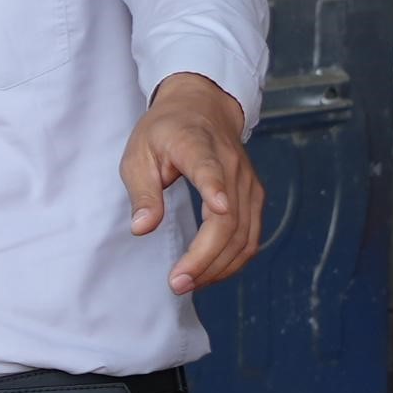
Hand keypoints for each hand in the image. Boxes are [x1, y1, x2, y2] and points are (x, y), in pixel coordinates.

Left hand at [121, 73, 261, 292]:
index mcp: (196, 145)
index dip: (215, 187)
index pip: (209, 168)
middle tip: (177, 283)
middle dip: (204, 257)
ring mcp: (247, 182)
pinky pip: (250, 237)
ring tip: (187, 284)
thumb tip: (142, 228)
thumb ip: (142, 191)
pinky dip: (231, 261)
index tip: (217, 206)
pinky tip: (208, 274)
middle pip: (228, 218)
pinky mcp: (254, 197)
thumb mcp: (139, 154)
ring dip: (217, 267)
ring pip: (243, 234)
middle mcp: (230, 164)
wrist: (202, 107)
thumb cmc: (165, 132)